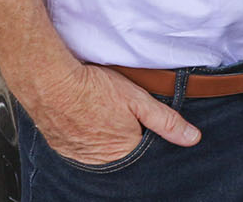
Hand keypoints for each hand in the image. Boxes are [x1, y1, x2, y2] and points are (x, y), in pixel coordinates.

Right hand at [18, 59, 200, 164]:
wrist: (51, 82)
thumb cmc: (94, 88)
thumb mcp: (139, 100)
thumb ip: (166, 121)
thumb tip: (192, 138)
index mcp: (123, 151)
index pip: (143, 149)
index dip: (143, 130)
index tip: (136, 115)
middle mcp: (100, 160)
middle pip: (121, 150)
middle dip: (122, 133)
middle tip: (114, 110)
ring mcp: (78, 155)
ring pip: (99, 149)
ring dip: (102, 134)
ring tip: (99, 111)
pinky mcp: (60, 147)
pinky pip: (78, 146)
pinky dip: (82, 134)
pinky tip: (83, 116)